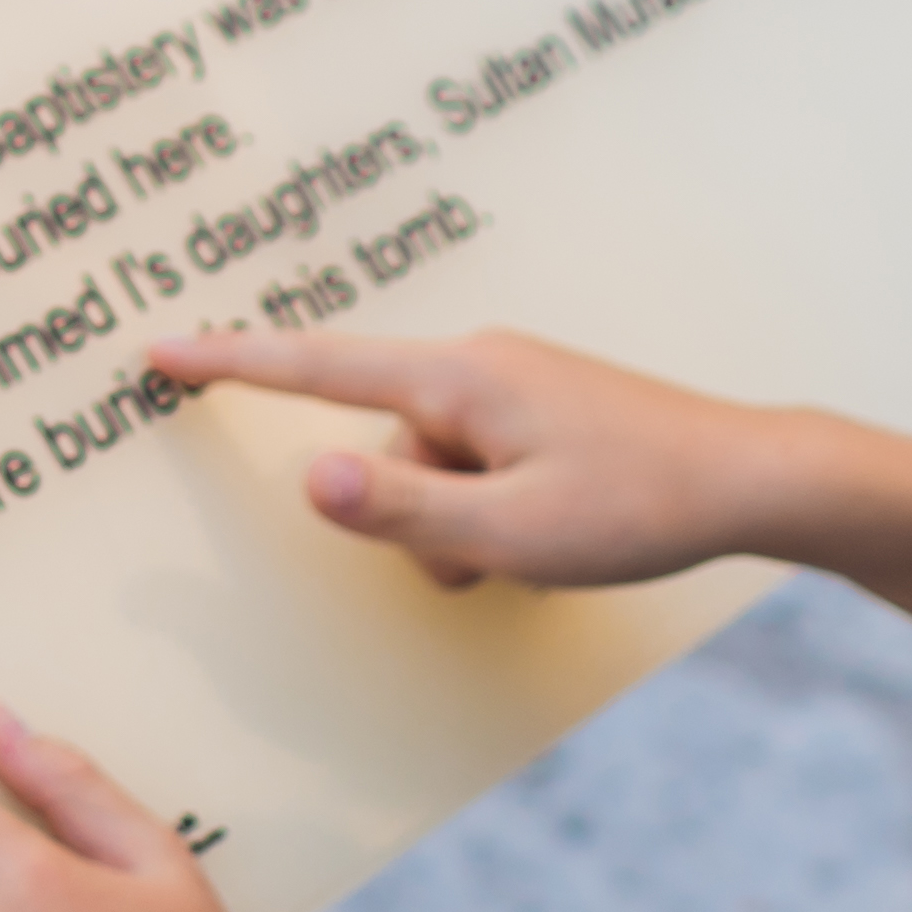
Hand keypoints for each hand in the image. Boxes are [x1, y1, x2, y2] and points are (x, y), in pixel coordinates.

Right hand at [146, 323, 780, 590]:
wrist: (754, 478)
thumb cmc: (638, 506)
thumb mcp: (511, 535)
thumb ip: (401, 512)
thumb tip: (307, 476)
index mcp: (458, 380)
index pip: (315, 366)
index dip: (230, 363)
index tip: (158, 350)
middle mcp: (477, 364)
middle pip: (387, 451)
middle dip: (419, 521)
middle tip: (496, 562)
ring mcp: (513, 383)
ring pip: (435, 471)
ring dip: (465, 527)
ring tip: (545, 549)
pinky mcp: (542, 407)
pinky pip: (479, 467)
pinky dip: (498, 512)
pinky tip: (563, 530)